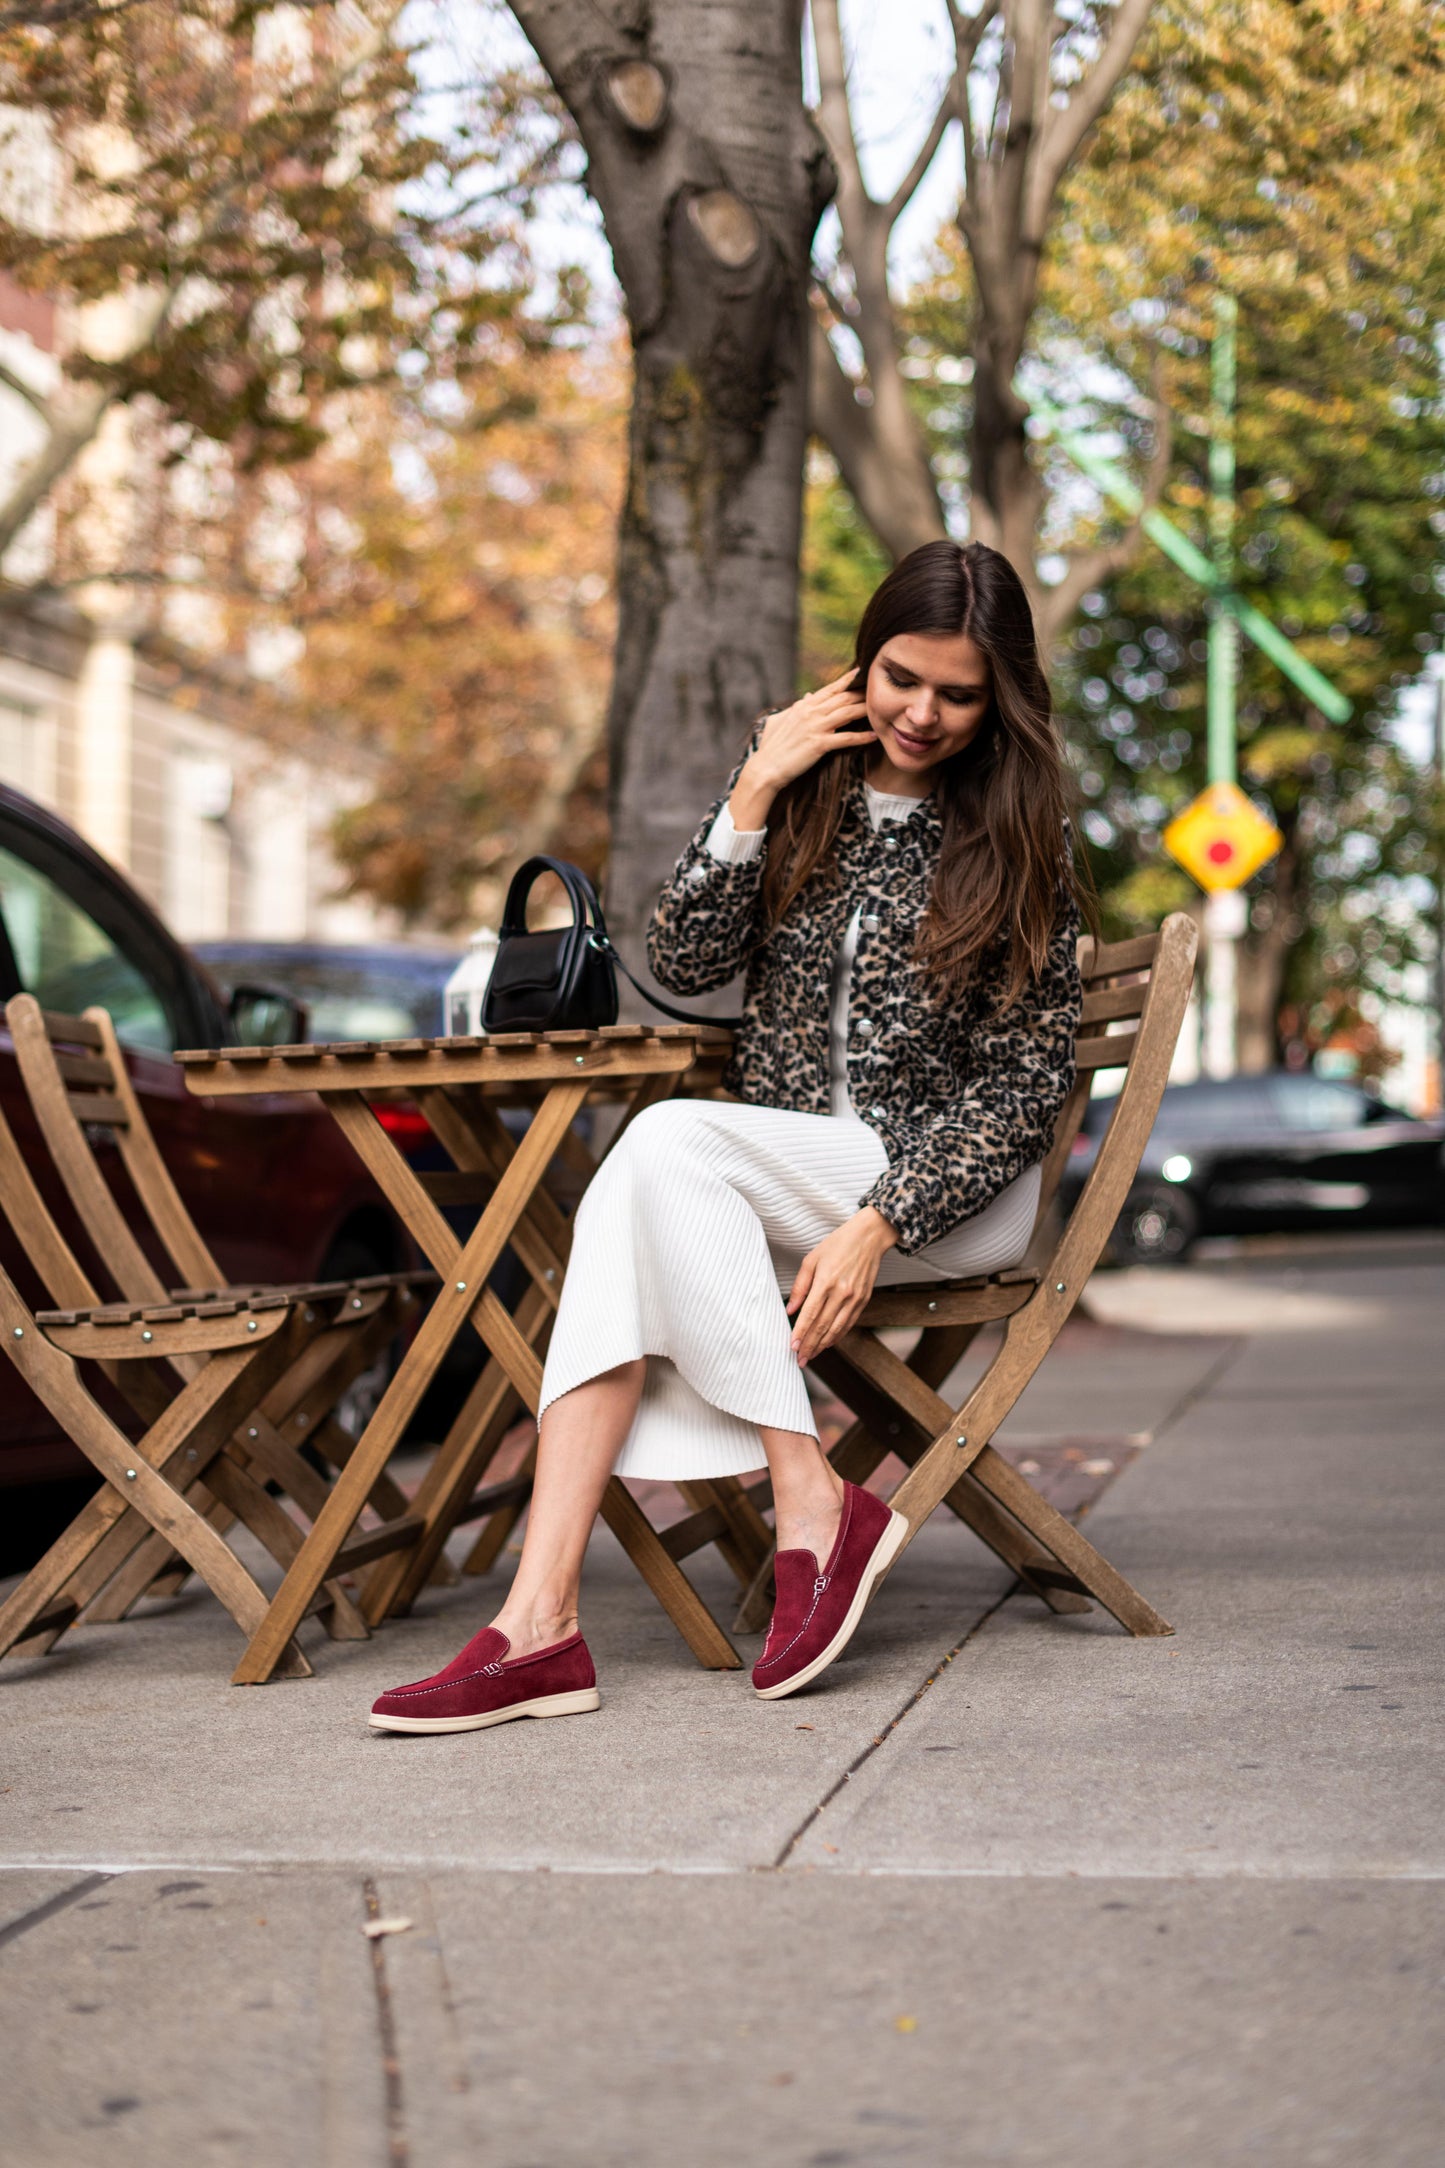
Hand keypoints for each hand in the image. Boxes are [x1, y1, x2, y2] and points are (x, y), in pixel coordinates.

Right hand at [728, 670, 874, 829]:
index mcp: (803, 706)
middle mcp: (810, 712)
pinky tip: (874, 737)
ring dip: (865, 710)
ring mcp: (815, 727)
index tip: (860, 672)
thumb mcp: (779, 720)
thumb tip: (805, 697)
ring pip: (847, 713)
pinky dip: (861, 737)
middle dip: (861, 693)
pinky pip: (846, 738)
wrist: (766, 767)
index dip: (846, 680)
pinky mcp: (819, 744)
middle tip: (878, 690)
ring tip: (880, 709)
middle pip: (842, 698)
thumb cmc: (770, 746)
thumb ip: (794, 708)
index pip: (829, 689)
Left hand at [785, 1207, 898, 1365]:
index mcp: (826, 1281)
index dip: (801, 1332)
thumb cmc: (838, 1244)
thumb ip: (800, 1286)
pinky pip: (849, 1323)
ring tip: (811, 1356)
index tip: (792, 1346)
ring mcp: (855, 1298)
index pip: (811, 1313)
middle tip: (800, 1360)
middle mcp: (842, 1292)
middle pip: (823, 1325)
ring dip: (822, 1345)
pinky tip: (828, 1343)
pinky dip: (837, 1336)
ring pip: (837, 1329)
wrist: (869, 1237)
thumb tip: (790, 1309)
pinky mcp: (864, 1300)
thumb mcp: (812, 1259)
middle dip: (810, 1345)